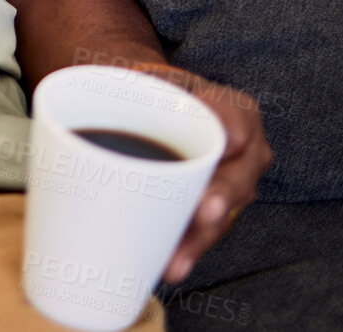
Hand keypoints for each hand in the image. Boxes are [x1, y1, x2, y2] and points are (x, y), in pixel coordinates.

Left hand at [130, 62, 272, 283]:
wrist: (160, 111)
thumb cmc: (157, 93)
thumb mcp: (153, 78)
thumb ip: (134, 84)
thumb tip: (98, 96)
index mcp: (233, 110)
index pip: (235, 119)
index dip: (231, 132)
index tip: (225, 143)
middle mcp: (244, 151)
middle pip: (236, 176)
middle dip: (221, 196)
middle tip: (205, 212)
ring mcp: (234, 184)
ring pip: (222, 214)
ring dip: (199, 239)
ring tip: (177, 259)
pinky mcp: (216, 212)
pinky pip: (206, 233)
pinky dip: (187, 249)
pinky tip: (169, 264)